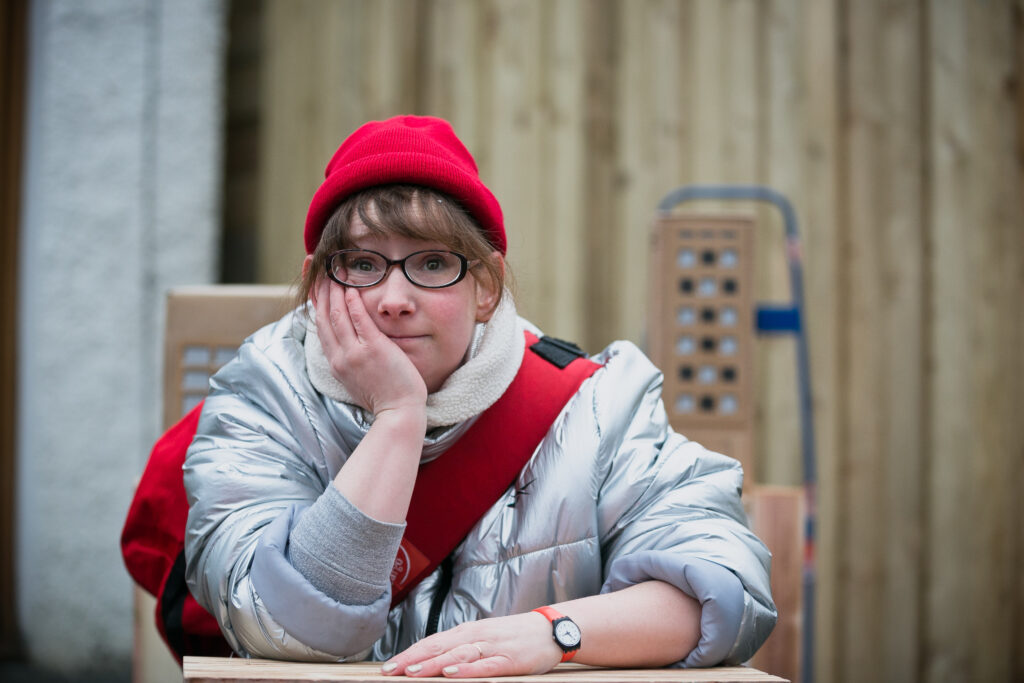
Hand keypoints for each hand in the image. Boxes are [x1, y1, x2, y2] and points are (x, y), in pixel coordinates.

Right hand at [313, 279, 426, 415]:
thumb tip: (348, 342)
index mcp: (335, 363)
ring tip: (335, 270)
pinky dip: (353, 302)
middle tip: (318, 268)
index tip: (314, 284)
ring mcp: (355, 353)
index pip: (319, 326)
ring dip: (334, 290)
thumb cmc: (384, 396)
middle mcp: (340, 357)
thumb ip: (350, 359)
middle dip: (319, 290)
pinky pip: (359, 320)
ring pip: (337, 314)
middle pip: (323, 316)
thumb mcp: (358, 377)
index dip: (314, 302)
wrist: (398, 413)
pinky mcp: (373, 350)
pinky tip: (351, 287)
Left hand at [381, 612, 560, 677]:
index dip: (409, 654)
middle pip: (438, 648)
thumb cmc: (514, 636)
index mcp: (467, 631)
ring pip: (456, 656)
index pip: (432, 642)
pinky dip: (466, 670)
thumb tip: (431, 658)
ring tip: (412, 672)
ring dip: (432, 664)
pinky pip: (483, 666)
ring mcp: (492, 647)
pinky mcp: (508, 660)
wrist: (550, 629)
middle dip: (411, 660)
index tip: (388, 666)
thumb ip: (459, 646)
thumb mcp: (483, 637)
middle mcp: (475, 636)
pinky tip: (451, 674)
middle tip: (389, 671)